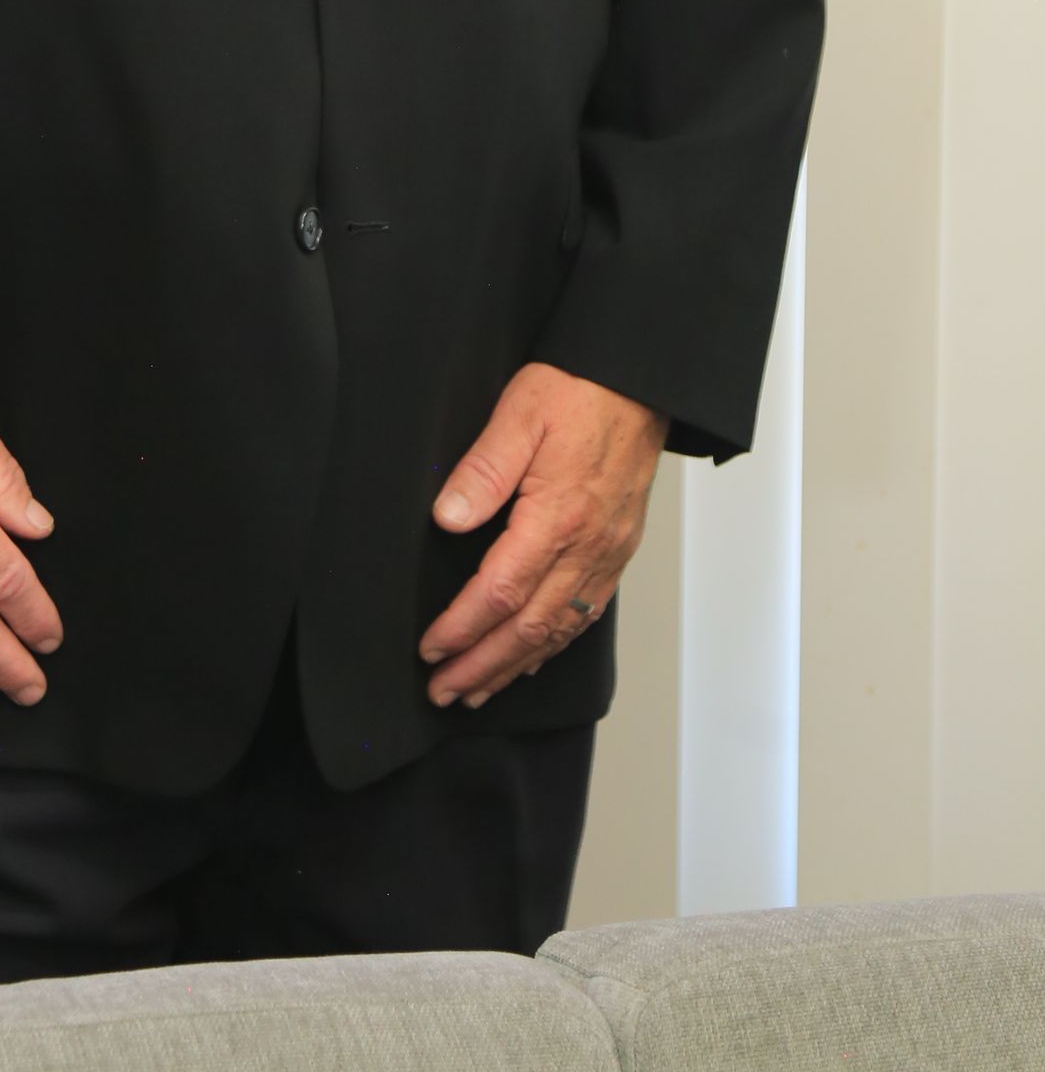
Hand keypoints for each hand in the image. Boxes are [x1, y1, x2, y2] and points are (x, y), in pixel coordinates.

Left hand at [418, 363, 666, 709]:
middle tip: (443, 691)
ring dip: (514, 666)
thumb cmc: (579, 390)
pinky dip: (553, 645)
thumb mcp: (519, 414)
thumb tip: (447, 518)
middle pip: (528, 627)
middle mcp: (587, 546)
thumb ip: (482, 469)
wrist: (640, 380)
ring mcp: (607, 553)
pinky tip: (532, 657)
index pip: (500, 591)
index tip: (431, 648)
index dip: (461, 628)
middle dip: (482, 666)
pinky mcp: (617, 549)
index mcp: (558, 516)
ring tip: (477, 689)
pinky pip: (585, 614)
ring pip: (558, 630)